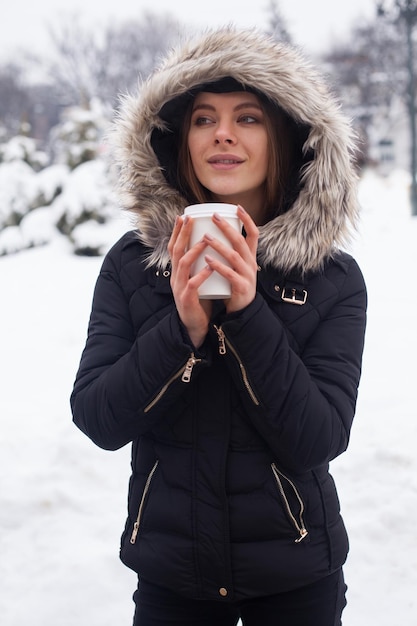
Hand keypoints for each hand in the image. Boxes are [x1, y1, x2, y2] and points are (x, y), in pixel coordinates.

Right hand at [168, 215, 213, 348]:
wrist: (195, 326)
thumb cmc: (199, 301)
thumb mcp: (197, 280)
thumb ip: (200, 266)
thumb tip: (211, 246)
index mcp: (178, 272)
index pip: (174, 247)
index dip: (178, 232)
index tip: (184, 216)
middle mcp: (175, 277)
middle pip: (176, 251)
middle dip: (182, 234)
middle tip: (190, 219)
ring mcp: (179, 288)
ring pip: (183, 265)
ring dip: (193, 251)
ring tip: (204, 240)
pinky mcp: (186, 300)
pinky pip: (192, 285)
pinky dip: (201, 275)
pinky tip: (210, 268)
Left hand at [202, 205, 258, 313]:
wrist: (242, 310)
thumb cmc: (234, 286)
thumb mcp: (236, 267)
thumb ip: (230, 252)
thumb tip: (215, 233)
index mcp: (250, 257)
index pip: (253, 234)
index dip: (247, 220)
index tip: (237, 207)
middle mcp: (251, 263)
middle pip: (241, 241)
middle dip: (227, 227)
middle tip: (214, 216)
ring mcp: (247, 275)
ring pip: (234, 256)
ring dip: (219, 245)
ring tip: (205, 237)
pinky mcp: (242, 287)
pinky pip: (230, 274)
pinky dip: (218, 266)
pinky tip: (208, 259)